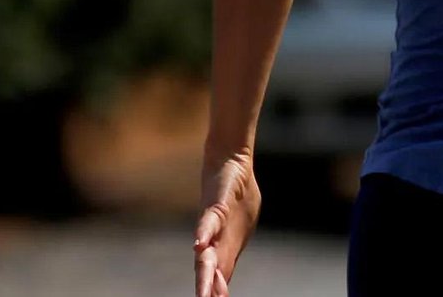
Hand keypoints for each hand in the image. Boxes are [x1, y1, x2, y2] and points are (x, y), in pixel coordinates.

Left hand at [193, 153, 262, 296]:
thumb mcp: (243, 223)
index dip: (218, 291)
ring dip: (205, 274)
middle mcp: (215, 238)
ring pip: (207, 253)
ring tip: (203, 294)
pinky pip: (210, 221)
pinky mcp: (216, 204)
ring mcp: (213, 223)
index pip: (221, 276)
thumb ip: (233, 246)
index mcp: (225, 245)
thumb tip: (225, 270)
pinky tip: (199, 245)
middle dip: (209, 291)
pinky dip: (205, 233)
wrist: (230, 159)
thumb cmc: (236, 191)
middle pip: (210, 271)